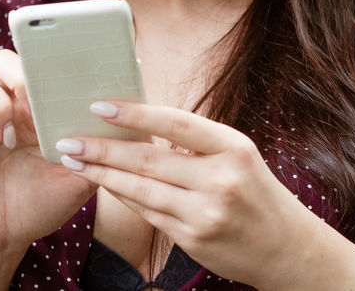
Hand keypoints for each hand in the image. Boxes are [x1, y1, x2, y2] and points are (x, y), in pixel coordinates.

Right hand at [0, 49, 93, 261]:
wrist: (5, 239)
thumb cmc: (41, 202)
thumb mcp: (79, 179)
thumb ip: (97, 150)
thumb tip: (126, 123)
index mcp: (34, 108)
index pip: (34, 63)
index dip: (44, 65)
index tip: (59, 86)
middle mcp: (3, 108)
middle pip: (0, 61)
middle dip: (17, 76)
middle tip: (30, 108)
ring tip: (8, 138)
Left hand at [57, 101, 341, 289]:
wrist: (286, 247)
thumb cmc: (253, 190)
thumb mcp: (235, 154)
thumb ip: (193, 140)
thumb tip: (136, 118)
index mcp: (232, 147)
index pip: (175, 123)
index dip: (135, 114)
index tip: (99, 105)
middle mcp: (221, 179)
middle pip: (149, 159)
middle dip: (102, 148)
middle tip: (68, 138)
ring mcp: (206, 212)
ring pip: (141, 189)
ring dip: (102, 174)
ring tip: (73, 160)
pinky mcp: (194, 238)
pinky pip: (147, 212)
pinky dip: (121, 195)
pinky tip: (101, 183)